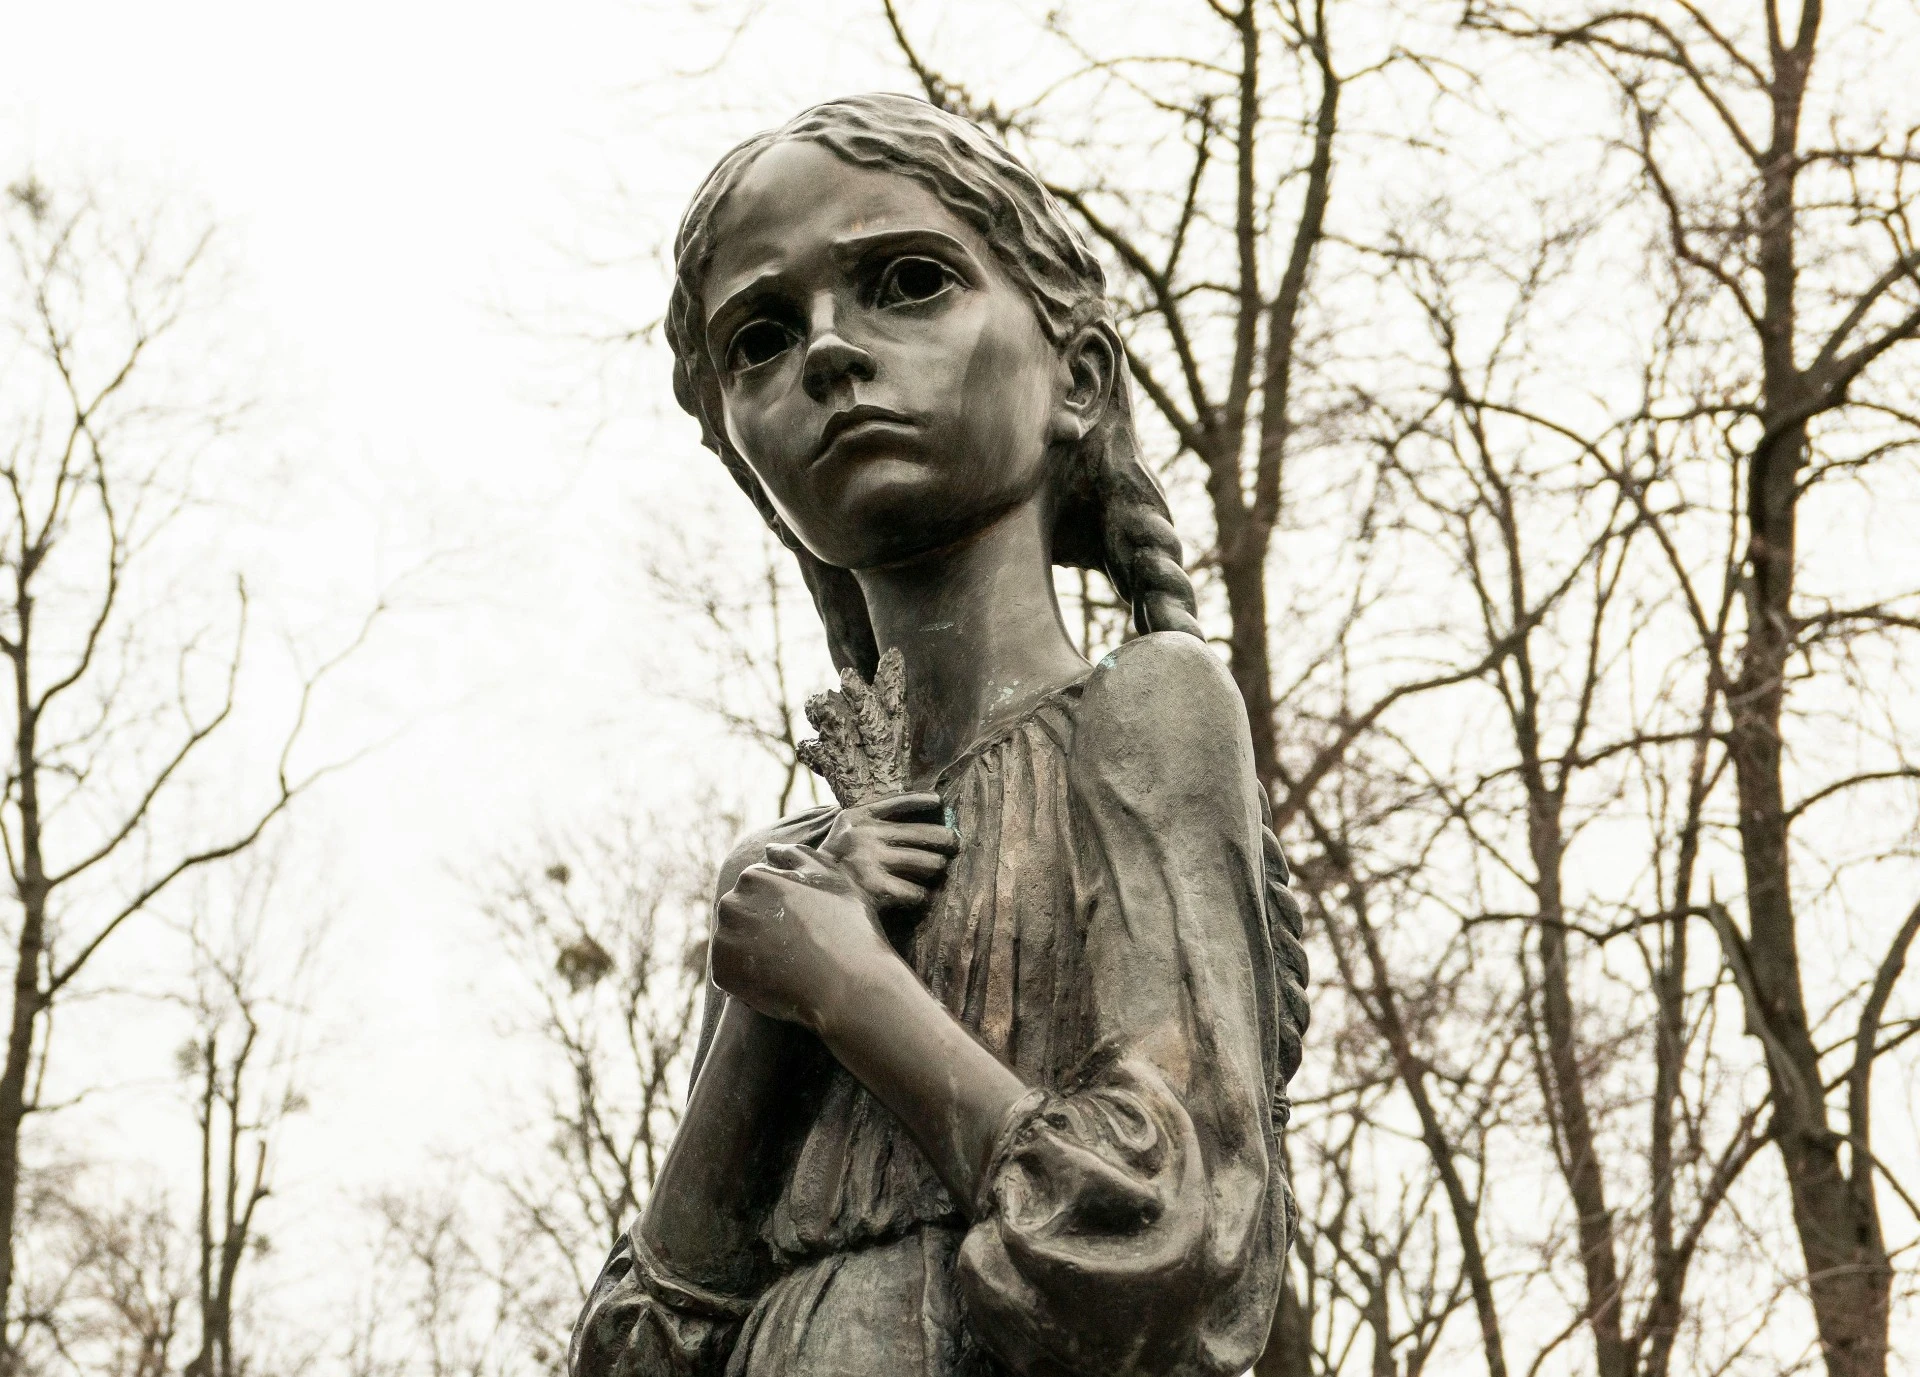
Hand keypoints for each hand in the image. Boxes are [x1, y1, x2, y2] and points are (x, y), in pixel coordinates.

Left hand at [712, 843, 898, 1031]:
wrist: (849, 987)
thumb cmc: (848, 929)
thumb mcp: (832, 878)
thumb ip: (797, 855)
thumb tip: (769, 849)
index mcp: (755, 876)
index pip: (759, 886)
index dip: (783, 905)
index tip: (803, 922)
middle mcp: (732, 903)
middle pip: (742, 910)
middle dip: (762, 923)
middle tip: (796, 944)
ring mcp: (725, 939)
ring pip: (733, 938)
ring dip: (752, 948)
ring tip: (788, 962)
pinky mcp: (722, 972)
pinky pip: (728, 968)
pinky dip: (746, 974)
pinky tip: (776, 979)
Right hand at [818, 791, 958, 914]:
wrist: (811, 894)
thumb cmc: (837, 859)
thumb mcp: (847, 828)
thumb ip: (874, 817)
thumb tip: (925, 808)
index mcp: (858, 816)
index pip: (899, 801)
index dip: (923, 801)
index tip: (939, 802)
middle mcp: (865, 834)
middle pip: (925, 834)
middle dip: (947, 840)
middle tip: (953, 844)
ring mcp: (871, 861)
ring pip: (928, 863)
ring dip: (935, 868)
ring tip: (933, 870)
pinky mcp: (876, 889)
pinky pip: (917, 892)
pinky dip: (922, 895)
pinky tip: (917, 894)